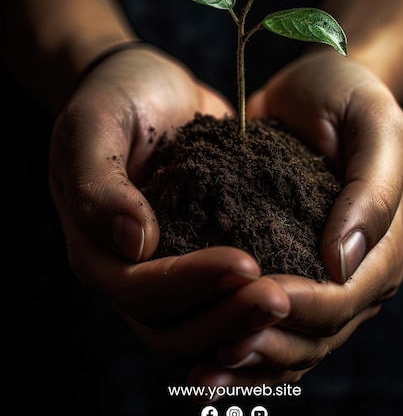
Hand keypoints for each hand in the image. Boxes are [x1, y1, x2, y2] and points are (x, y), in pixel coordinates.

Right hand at [49, 45, 289, 357]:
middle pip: (172, 328)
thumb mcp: (93, 126)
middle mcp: (131, 270)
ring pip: (202, 326)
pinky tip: (296, 297)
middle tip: (280, 299)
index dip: (190, 285)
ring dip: (244, 324)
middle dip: (226, 318)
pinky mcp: (202, 255)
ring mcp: (169, 267)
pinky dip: (252, 310)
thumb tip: (133, 243)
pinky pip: (225, 300)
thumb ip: (98, 185)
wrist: (147, 87)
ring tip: (292, 301)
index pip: (139, 290)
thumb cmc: (114, 98)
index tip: (244, 263)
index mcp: (97, 249)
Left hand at [185, 49, 402, 388]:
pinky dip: (237, 344)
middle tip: (215, 353)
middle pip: (313, 336)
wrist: (315, 89)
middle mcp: (350, 277)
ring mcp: (313, 279)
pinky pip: (262, 322)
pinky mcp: (279, 269)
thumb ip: (372, 192)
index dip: (301, 309)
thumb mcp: (376, 127)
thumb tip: (341, 262)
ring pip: (287, 343)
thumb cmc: (351, 99)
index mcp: (379, 251)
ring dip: (246, 363)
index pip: (342, 299)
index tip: (256, 301)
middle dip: (266, 346)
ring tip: (199, 373)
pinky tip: (199, 356)